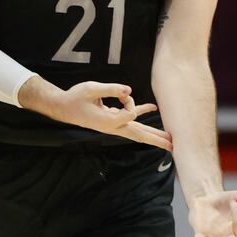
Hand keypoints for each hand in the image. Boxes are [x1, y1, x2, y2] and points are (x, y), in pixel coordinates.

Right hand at [28, 80, 171, 149]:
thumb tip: (129, 90)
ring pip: (137, 131)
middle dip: (156, 140)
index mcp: (108, 122)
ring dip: (153, 134)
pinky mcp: (113, 120)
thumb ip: (112, 89)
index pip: (131, 114)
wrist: (64, 107)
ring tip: (168, 139)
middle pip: (139, 135)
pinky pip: (132, 119)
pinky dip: (142, 113)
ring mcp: (113, 125)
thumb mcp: (91, 89)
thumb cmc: (76, 97)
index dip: (132, 103)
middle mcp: (113, 127)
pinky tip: (152, 108)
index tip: (123, 94)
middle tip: (173, 147)